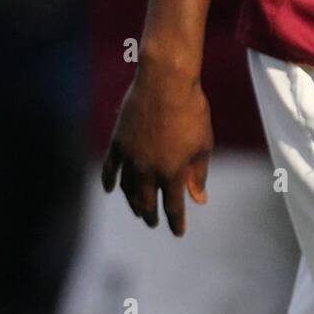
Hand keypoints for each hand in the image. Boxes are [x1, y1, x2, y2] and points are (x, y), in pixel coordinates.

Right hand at [101, 65, 213, 236]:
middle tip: (155, 222)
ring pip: (129, 189)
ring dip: (134, 202)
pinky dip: (109, 181)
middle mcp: (149, 170)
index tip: (178, 232)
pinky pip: (109, 168)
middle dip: (152, 216)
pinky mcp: (117, 142)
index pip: (174, 206)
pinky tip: (110, 189)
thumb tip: (199, 200)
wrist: (166, 81)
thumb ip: (198, 174)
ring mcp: (130, 157)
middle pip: (148, 202)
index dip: (176, 222)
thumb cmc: (192, 110)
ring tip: (138, 210)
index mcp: (173, 172)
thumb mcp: (203, 143)